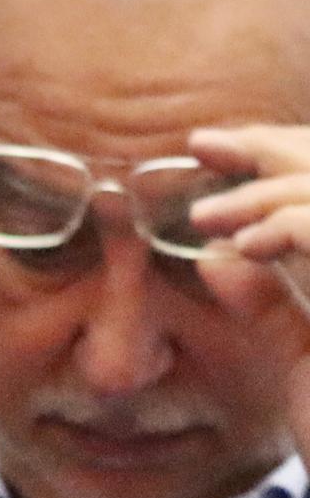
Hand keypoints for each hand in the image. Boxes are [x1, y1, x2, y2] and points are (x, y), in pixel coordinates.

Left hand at [190, 125, 309, 459]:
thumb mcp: (293, 352)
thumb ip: (268, 302)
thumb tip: (215, 257)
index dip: (273, 152)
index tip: (208, 146)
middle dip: (270, 148)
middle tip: (202, 144)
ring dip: (272, 193)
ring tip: (208, 215)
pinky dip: (294, 229)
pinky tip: (248, 245)